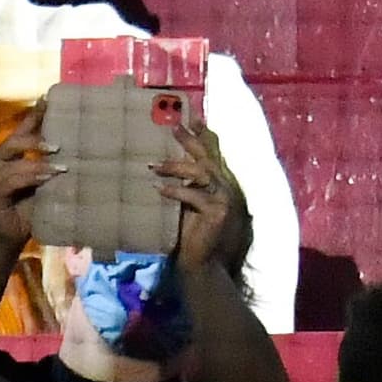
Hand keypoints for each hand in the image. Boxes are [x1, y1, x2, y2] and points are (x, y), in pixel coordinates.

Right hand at [0, 107, 59, 249]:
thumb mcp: (47, 181)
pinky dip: (29, 176)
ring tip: (59, 167)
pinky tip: (46, 178)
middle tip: (58, 146)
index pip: (23, 129)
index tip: (49, 98)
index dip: (35, 114)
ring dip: (38, 162)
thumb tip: (86, 148)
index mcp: (11, 154)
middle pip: (14, 140)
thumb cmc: (34, 205)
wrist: (15, 234)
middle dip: (35, 138)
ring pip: (13, 159)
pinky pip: (11, 180)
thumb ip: (56, 164)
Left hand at [152, 118, 251, 271]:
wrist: (204, 264)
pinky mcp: (218, 211)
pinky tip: (158, 189)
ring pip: (200, 173)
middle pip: (208, 157)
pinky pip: (193, 195)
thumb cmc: (195, 236)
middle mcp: (228, 188)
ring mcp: (225, 199)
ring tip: (153, 166)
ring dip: (176, 167)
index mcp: (222, 184)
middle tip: (173, 125)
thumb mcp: (190, 204)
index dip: (204, 135)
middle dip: (191, 140)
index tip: (192, 117)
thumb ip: (188, 185)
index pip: (214, 154)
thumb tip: (170, 165)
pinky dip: (175, 191)